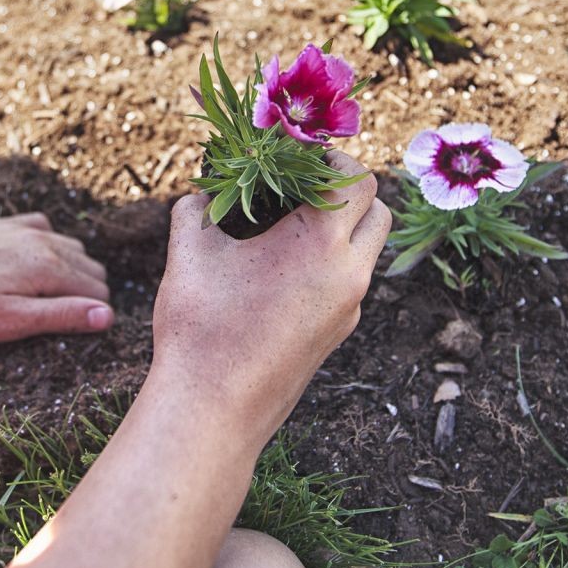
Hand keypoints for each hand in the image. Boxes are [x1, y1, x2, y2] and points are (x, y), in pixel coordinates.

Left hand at [0, 214, 112, 343]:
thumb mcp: (11, 322)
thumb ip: (62, 316)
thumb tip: (107, 316)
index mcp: (49, 267)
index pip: (98, 293)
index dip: (91, 316)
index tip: (70, 333)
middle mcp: (44, 241)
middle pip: (91, 269)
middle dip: (86, 294)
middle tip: (57, 319)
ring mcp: (25, 229)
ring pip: (73, 248)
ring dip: (71, 271)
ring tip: (47, 297)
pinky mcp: (6, 225)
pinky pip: (47, 229)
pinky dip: (51, 246)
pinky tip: (32, 264)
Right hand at [150, 151, 389, 443]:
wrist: (212, 410)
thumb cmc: (199, 328)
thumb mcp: (189, 254)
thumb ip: (196, 210)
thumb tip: (200, 195)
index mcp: (320, 242)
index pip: (356, 178)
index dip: (331, 158)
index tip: (299, 157)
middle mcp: (348, 273)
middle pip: (378, 210)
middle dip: (348, 189)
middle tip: (303, 184)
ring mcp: (349, 307)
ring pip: (368, 249)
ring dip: (345, 227)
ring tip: (293, 224)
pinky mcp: (338, 334)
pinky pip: (351, 281)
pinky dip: (332, 261)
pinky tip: (284, 267)